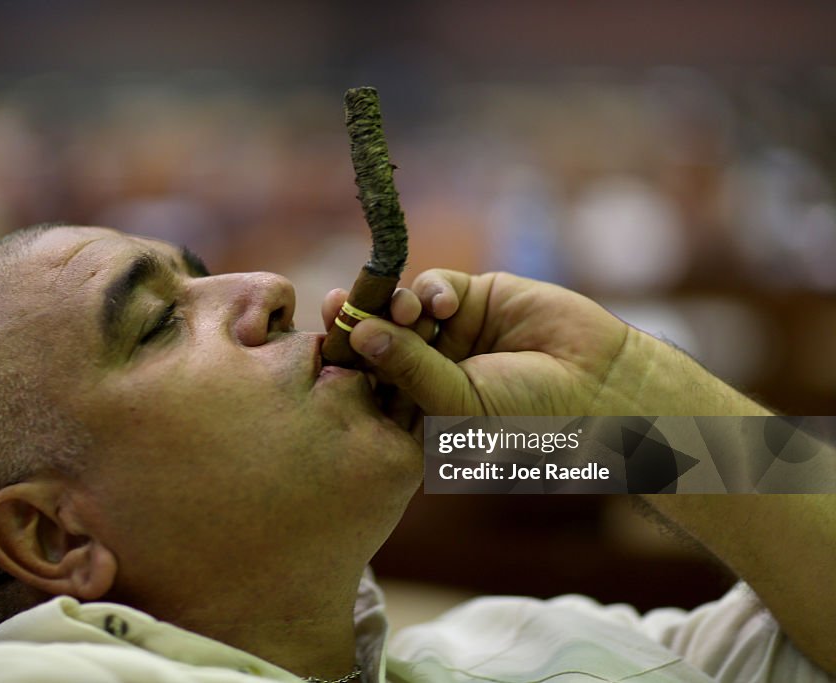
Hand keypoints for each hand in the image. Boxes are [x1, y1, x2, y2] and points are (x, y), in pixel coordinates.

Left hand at [324, 269, 768, 417]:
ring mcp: (450, 334)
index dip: (345, 361)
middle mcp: (427, 370)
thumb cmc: (527, 415)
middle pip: (377, 339)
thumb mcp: (459, 400)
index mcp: (417, 408)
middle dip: (358, 321)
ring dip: (396, 304)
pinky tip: (448, 304)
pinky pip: (436, 287)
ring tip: (408, 312)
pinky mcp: (475, 299)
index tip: (323, 343)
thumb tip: (358, 330)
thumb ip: (408, 366)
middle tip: (337, 305)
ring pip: (401, 309)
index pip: (368, 382)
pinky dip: (434, 290)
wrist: (600, 386)